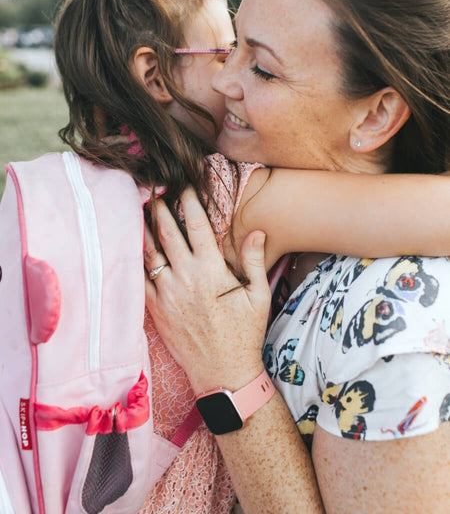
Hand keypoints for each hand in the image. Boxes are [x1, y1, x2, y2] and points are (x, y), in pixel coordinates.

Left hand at [144, 187, 270, 393]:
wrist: (223, 373)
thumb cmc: (244, 334)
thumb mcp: (258, 296)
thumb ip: (255, 261)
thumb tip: (257, 232)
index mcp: (211, 270)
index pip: (198, 226)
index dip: (190, 201)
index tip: (185, 186)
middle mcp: (185, 277)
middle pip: (167, 233)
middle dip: (160, 208)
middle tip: (155, 191)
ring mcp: (167, 293)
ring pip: (150, 252)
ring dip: (145, 229)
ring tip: (141, 211)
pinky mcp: (156, 309)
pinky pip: (141, 278)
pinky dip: (137, 260)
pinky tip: (135, 247)